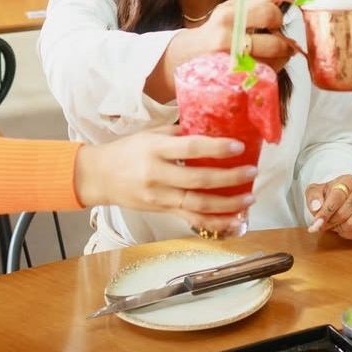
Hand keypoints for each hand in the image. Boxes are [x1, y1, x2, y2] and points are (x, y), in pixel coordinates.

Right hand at [73, 127, 256, 236]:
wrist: (99, 177)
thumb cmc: (126, 151)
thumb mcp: (149, 134)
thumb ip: (178, 134)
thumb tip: (210, 128)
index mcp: (154, 150)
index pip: (190, 149)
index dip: (216, 148)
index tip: (238, 146)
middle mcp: (157, 175)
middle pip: (198, 180)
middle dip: (229, 178)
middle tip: (251, 172)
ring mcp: (159, 197)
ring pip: (198, 205)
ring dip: (227, 205)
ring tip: (249, 198)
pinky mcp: (162, 212)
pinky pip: (192, 220)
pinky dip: (215, 223)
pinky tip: (234, 221)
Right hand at [201, 0, 298, 72]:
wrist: (188, 57)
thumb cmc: (213, 31)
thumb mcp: (230, 9)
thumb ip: (257, 0)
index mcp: (227, 17)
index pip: (268, 13)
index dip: (277, 17)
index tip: (274, 20)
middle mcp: (228, 41)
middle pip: (275, 43)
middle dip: (283, 42)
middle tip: (277, 39)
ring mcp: (231, 64)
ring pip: (273, 62)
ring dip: (280, 58)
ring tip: (270, 52)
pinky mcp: (235, 81)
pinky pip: (265, 76)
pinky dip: (271, 69)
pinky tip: (263, 63)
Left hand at [304, 175, 351, 240]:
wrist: (337, 200)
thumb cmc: (326, 195)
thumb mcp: (314, 191)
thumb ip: (313, 197)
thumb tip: (316, 207)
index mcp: (347, 181)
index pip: (337, 197)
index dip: (326, 211)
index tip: (317, 221)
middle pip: (344, 212)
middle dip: (331, 221)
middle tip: (323, 223)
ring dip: (339, 228)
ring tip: (333, 224)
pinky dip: (349, 234)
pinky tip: (342, 229)